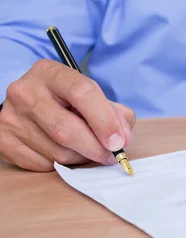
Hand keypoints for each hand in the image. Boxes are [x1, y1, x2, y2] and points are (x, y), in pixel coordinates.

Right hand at [0, 59, 134, 171]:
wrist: (29, 103)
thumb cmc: (68, 101)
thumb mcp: (93, 96)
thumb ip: (116, 113)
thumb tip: (122, 139)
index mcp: (50, 72)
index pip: (82, 92)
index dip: (105, 120)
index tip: (119, 141)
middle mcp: (25, 91)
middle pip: (67, 129)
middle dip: (96, 148)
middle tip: (111, 155)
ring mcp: (10, 116)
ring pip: (57, 151)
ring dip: (81, 157)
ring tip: (86, 150)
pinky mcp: (3, 140)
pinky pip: (42, 164)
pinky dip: (61, 165)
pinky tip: (65, 152)